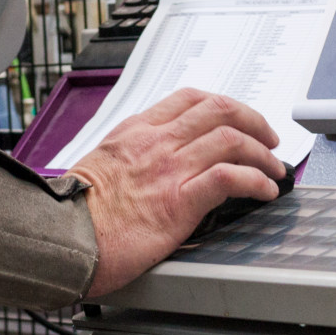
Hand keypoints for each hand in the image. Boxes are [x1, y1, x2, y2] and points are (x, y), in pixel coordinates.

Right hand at [69, 88, 286, 297]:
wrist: (62, 236)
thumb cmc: (74, 212)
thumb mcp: (100, 166)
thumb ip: (129, 158)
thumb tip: (150, 169)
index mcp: (136, 131)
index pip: (189, 98)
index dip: (223, 104)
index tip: (238, 118)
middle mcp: (156, 142)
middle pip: (219, 109)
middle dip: (254, 120)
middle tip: (268, 139)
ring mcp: (169, 168)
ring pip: (232, 139)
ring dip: (262, 154)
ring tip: (274, 169)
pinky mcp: (179, 200)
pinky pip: (230, 178)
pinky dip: (255, 180)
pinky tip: (264, 191)